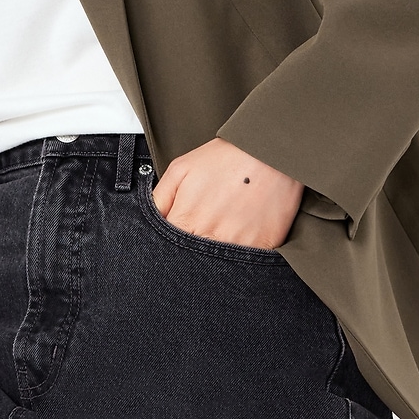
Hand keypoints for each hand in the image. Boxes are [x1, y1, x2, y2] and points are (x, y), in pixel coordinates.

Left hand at [152, 139, 302, 249]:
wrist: (270, 152)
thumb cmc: (224, 158)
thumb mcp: (180, 170)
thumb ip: (158, 200)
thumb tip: (148, 222)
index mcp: (186, 221)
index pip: (166, 250)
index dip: (170, 246)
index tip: (180, 237)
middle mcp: (210, 238)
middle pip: (191, 262)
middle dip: (192, 254)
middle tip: (203, 235)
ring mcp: (238, 245)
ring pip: (218, 267)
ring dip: (217, 259)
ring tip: (224, 234)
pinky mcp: (264, 247)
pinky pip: (247, 264)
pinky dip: (243, 258)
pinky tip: (243, 238)